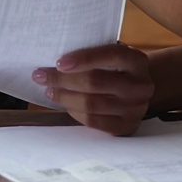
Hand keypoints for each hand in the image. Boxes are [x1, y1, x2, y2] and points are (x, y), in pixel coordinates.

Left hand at [33, 43, 152, 135]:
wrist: (138, 91)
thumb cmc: (116, 69)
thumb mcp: (112, 56)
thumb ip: (93, 55)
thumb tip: (55, 61)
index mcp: (137, 61)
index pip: (112, 55)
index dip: (84, 58)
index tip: (58, 63)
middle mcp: (140, 85)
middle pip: (95, 82)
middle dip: (62, 79)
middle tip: (41, 76)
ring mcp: (135, 109)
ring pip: (91, 104)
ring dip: (64, 97)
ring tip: (49, 90)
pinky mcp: (127, 127)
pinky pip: (94, 121)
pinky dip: (74, 112)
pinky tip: (65, 104)